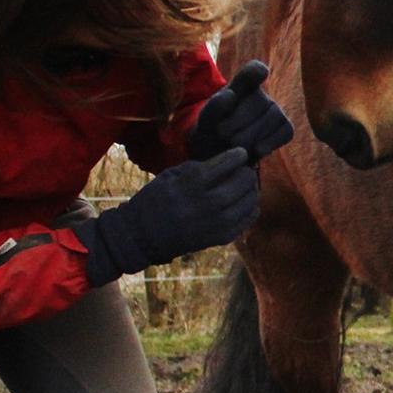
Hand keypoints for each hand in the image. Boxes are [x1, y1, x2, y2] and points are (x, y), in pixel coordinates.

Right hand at [75, 148, 257, 286]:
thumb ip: (199, 167)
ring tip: (246, 185)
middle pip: (241, 183)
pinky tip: (246, 203)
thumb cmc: (156, 198)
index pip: (225, 164)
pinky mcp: (217, 240)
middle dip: (247, 173)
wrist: (141, 235)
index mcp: (190, 184)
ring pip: (247, 203)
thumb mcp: (171, 174)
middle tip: (245, 169)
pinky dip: (250, 210)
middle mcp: (204, 204)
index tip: (241, 152)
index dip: (237, 155)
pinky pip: (245, 222)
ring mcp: (212, 224)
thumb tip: (229, 161)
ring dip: (251, 190)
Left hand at [188, 60, 294, 162]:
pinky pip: (285, 131)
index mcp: (239, 86)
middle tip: (222, 136)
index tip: (263, 73)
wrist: (221, 158)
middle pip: (257, 102)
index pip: (252, 71)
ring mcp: (274, 110)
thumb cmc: (212, 134)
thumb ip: (214, 108)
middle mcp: (259, 94)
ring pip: (272, 118)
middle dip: (238, 123)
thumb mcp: (206, 122)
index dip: (259, 70)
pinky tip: (257, 150)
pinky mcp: (284, 127)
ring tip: (234, 146)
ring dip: (251, 136)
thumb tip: (230, 95)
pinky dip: (270, 142)